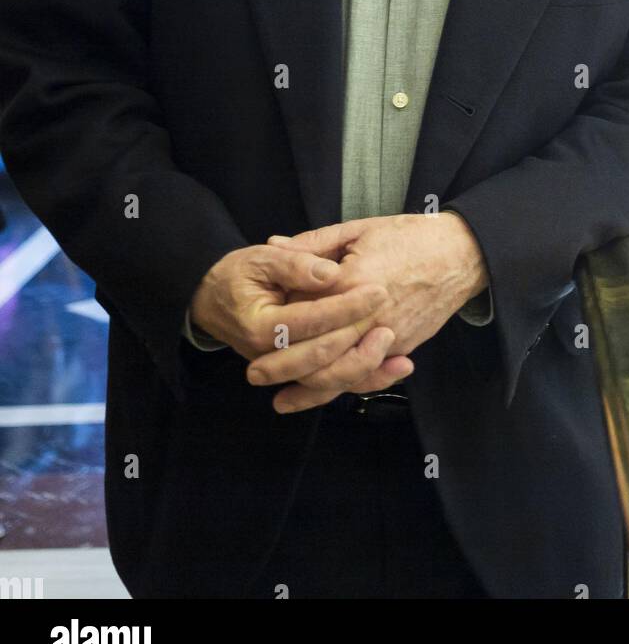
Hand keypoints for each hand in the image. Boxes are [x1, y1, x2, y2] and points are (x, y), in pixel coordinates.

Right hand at [188, 243, 391, 376]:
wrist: (213, 300)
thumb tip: (331, 273)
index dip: (345, 306)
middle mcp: (271, 356)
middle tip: (390, 311)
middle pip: (321, 359)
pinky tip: (396, 369)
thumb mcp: (262, 259)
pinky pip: (334, 385)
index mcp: (260, 326)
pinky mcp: (300, 373)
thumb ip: (296, 263)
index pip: (310, 320)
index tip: (378, 289)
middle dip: (359, 336)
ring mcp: (286, 369)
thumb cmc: (240, 274)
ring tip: (400, 351)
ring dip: (368, 370)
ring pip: (330, 382)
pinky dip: (366, 380)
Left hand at [249, 212, 487, 412]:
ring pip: (344, 373)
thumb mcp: (358, 229)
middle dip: (285, 368)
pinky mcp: (403, 347)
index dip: (280, 323)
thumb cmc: (408, 236)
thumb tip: (274, 244)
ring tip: (282, 399)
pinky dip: (344, 387)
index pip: (307, 310)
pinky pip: (369, 373)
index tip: (253, 332)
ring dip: (311, 391)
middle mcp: (370, 315)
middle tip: (255, 374)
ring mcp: (389, 336)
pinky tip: (323, 394)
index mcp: (353, 281)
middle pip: (320, 353)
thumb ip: (314, 243)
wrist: (460, 254)